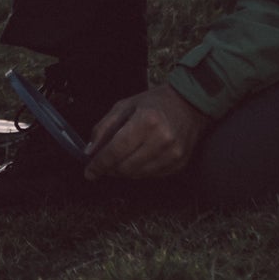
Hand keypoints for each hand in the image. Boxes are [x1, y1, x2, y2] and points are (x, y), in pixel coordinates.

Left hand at [83, 85, 210, 181]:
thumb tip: (90, 150)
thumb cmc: (155, 103)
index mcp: (147, 121)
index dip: (100, 163)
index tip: (89, 171)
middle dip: (110, 168)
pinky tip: (136, 160)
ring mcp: (173, 154)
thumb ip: (105, 127)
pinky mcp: (179, 163)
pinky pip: (152, 176)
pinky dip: (139, 172)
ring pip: (138, 174)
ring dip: (124, 171)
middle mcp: (162, 139)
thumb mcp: (125, 105)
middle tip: (103, 164)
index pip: (116, 150)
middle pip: (126, 166)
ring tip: (119, 161)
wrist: (189, 104)